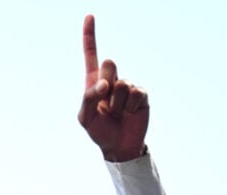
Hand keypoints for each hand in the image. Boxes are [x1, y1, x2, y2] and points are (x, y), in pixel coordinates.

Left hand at [77, 15, 147, 161]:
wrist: (119, 146)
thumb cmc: (99, 131)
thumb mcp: (85, 118)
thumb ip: (88, 98)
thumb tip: (105, 84)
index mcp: (94, 82)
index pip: (91, 55)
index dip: (89, 36)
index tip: (89, 16)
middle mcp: (112, 80)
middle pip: (109, 63)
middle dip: (106, 82)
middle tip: (106, 102)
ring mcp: (128, 86)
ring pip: (122, 83)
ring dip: (117, 103)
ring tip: (116, 114)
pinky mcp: (141, 94)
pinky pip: (136, 93)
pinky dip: (130, 107)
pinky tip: (129, 114)